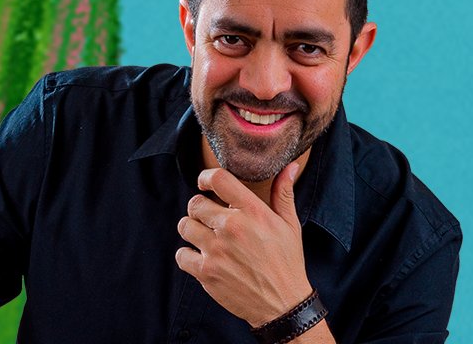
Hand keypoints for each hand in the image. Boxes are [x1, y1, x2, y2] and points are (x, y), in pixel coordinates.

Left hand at [175, 161, 312, 326]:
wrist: (283, 304)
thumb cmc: (287, 262)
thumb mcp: (290, 225)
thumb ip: (284, 193)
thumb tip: (290, 167)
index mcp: (253, 212)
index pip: (219, 179)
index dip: (206, 177)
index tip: (205, 183)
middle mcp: (232, 228)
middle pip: (195, 203)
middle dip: (201, 208)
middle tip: (211, 219)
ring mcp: (217, 251)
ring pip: (185, 226)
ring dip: (192, 229)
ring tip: (205, 236)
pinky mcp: (206, 272)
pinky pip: (181, 254)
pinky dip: (188, 255)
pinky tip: (202, 257)